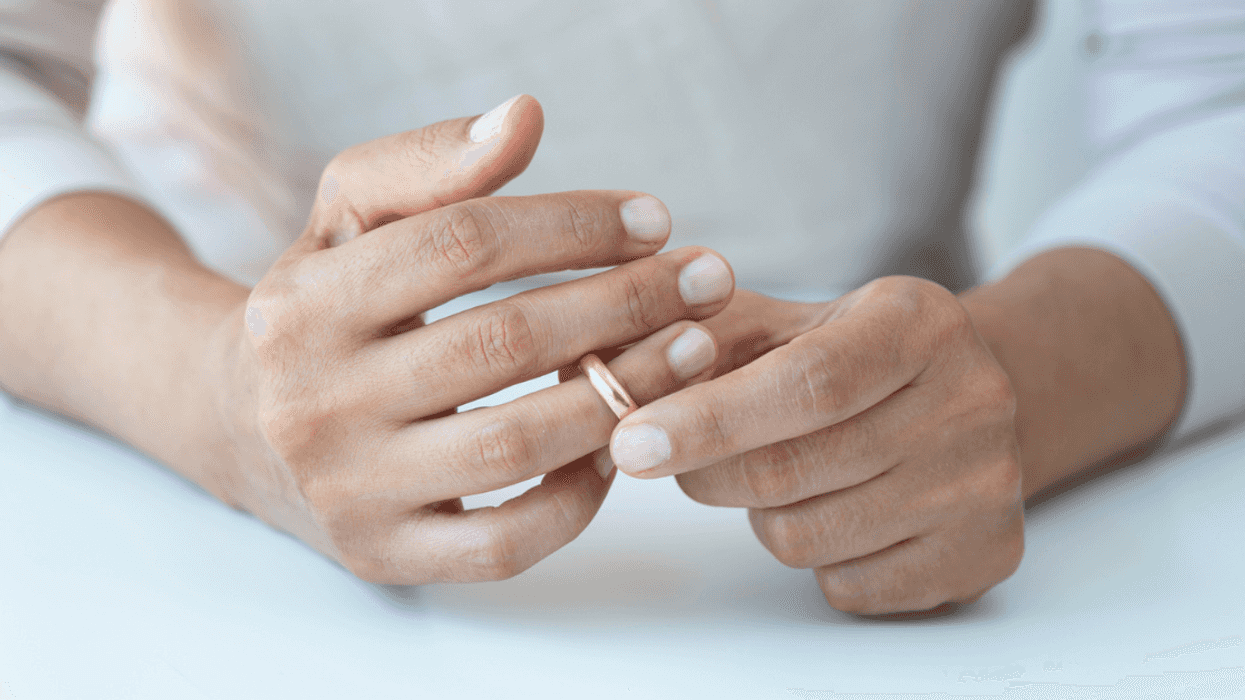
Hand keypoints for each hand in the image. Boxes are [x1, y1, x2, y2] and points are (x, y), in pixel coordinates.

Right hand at [209, 96, 735, 582]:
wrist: (243, 426)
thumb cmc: (325, 308)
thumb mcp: (347, 218)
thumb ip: (430, 163)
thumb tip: (526, 117)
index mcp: (302, 302)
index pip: (461, 243)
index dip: (573, 225)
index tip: (654, 221)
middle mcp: (314, 401)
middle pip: (503, 342)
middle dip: (625, 305)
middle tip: (707, 282)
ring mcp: (351, 490)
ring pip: (517, 443)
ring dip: (625, 392)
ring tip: (692, 351)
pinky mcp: (386, 555)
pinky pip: (507, 541)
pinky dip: (580, 493)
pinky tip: (620, 440)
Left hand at [607, 283, 1022, 613]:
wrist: (961, 394)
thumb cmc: (844, 355)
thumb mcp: (779, 321)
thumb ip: (691, 337)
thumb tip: (596, 372)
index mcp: (918, 324)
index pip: (806, 383)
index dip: (710, 418)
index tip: (630, 441)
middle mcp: (970, 402)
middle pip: (792, 470)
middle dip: (707, 471)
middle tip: (672, 454)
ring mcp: (985, 487)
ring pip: (807, 538)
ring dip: (758, 514)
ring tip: (776, 472)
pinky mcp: (983, 556)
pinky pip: (845, 584)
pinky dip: (813, 556)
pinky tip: (830, 506)